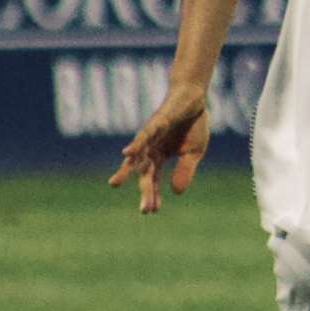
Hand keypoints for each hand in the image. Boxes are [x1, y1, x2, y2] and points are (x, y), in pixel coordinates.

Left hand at [108, 83, 211, 213]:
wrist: (194, 98)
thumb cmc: (192, 125)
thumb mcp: (194, 153)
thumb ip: (185, 170)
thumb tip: (176, 193)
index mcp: (159, 157)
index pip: (154, 180)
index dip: (153, 195)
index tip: (152, 212)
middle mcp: (150, 149)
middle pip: (144, 173)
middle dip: (145, 191)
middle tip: (144, 210)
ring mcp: (150, 136)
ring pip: (137, 156)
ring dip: (127, 169)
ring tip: (115, 183)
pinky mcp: (155, 123)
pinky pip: (144, 134)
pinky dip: (136, 143)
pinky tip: (128, 152)